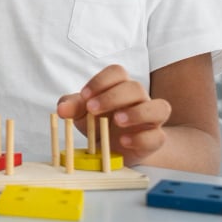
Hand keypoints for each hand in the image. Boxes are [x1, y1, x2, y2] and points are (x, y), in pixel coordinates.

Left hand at [56, 64, 171, 162]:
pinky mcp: (155, 139)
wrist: (114, 149)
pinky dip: (141, 138)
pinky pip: (158, 136)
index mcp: (119, 86)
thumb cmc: (98, 123)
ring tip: (116, 121)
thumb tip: (61, 109)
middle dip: (113, 97)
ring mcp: (150, 119)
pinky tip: (123, 141)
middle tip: (92, 109)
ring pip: (159, 107)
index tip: (84, 95)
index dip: (101, 81)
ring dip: (137, 112)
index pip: (117, 72)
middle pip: (135, 87)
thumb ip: (72, 106)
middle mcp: (138, 99)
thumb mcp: (81, 113)